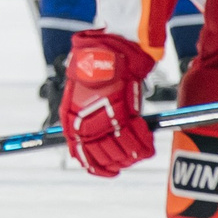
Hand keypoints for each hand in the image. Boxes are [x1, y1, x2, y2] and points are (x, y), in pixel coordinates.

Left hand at [61, 32, 155, 173]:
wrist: (111, 47)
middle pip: (103, 157)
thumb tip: (86, 130)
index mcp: (71, 120)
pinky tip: (147, 145)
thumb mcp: (79, 90)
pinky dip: (144, 146)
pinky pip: (137, 141)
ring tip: (138, 152)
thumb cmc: (95, 64)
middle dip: (117, 160)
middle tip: (126, 158)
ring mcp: (106, 120)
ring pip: (121, 153)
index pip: (83, 155)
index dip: (97, 165)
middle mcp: (85, 124)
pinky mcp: (125, 114)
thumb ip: (82, 112)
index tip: (108, 169)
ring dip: (131, 155)